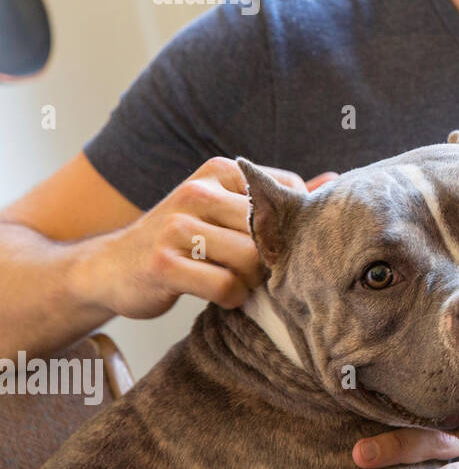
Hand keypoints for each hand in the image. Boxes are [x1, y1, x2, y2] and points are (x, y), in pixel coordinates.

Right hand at [89, 157, 337, 318]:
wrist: (112, 268)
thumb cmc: (186, 239)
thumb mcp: (228, 208)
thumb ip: (279, 197)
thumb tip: (335, 180)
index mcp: (221, 170)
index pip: (287, 197)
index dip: (288, 230)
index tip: (269, 244)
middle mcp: (198, 190)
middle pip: (271, 232)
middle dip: (271, 259)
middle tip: (253, 270)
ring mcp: (176, 226)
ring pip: (252, 260)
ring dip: (250, 281)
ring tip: (233, 280)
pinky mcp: (161, 263)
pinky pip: (225, 287)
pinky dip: (230, 298)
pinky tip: (217, 294)